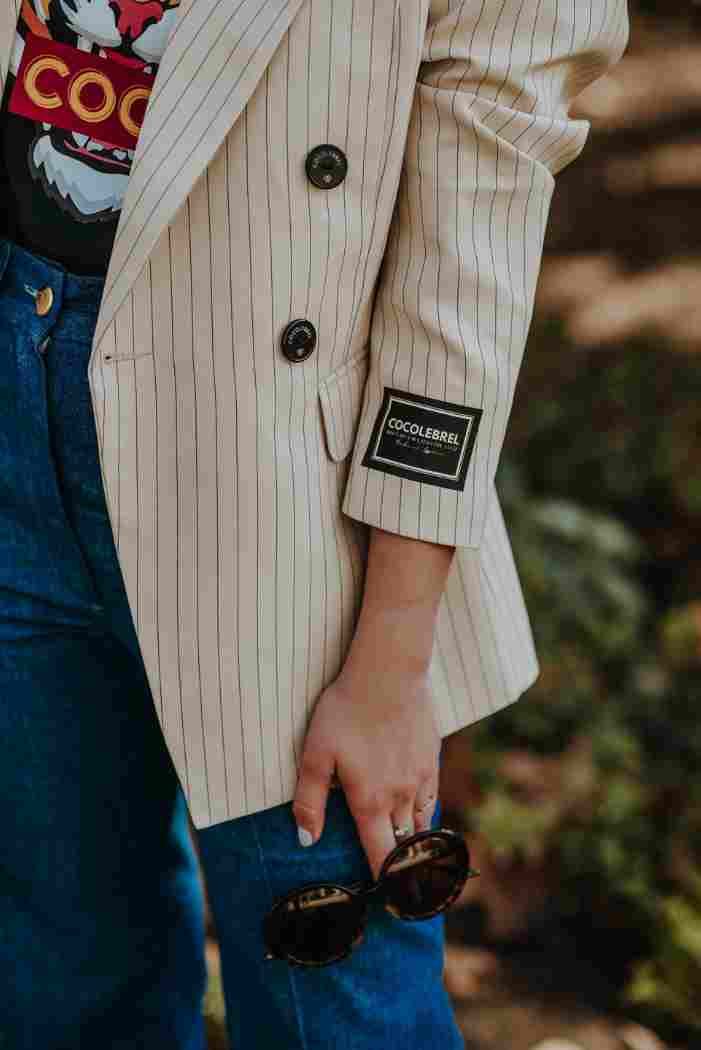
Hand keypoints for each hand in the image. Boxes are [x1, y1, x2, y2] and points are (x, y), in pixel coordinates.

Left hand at [292, 663, 441, 881]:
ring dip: (412, 843)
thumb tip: (306, 840)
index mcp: (370, 802)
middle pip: (404, 847)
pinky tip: (414, 811)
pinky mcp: (432, 757)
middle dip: (400, 870)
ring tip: (406, 858)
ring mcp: (420, 777)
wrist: (388, 672)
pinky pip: (430, 797)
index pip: (383, 858)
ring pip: (420, 824)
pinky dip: (422, 813)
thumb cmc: (345, 711)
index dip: (386, 885)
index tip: (388, 904)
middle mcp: (400, 797)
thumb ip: (309, 801)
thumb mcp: (314, 753)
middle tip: (396, 887)